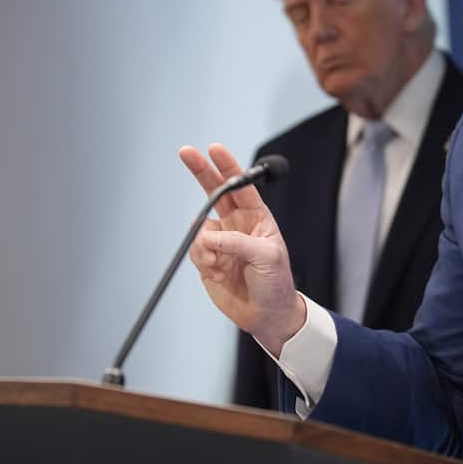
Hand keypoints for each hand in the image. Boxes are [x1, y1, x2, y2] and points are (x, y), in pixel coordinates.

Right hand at [180, 143, 305, 353]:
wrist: (267, 314)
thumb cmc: (276, 282)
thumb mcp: (267, 257)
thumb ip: (238, 242)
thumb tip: (208, 236)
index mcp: (257, 217)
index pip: (241, 186)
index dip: (228, 166)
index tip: (215, 149)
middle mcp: (237, 224)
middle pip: (214, 192)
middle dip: (201, 171)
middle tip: (186, 152)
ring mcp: (221, 241)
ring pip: (200, 228)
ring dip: (206, 245)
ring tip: (219, 264)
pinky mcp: (207, 259)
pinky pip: (195, 250)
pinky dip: (201, 259)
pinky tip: (215, 272)